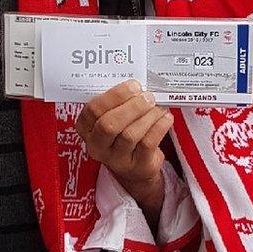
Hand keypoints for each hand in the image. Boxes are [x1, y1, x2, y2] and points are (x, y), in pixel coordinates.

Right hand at [76, 80, 173, 209]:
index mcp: (86, 128)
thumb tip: (138, 85)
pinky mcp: (137, 166)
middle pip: (109, 125)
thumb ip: (118, 101)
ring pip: (130, 135)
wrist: (135, 166)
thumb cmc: (123, 131)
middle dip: (132, 107)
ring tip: (158, 107)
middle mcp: (97, 146)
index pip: (93, 110)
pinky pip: (148, 144)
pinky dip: (159, 127)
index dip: (114, 95)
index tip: (133, 86)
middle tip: (147, 97)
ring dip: (148, 116)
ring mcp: (116, 159)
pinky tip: (166, 118)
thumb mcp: (114, 117)